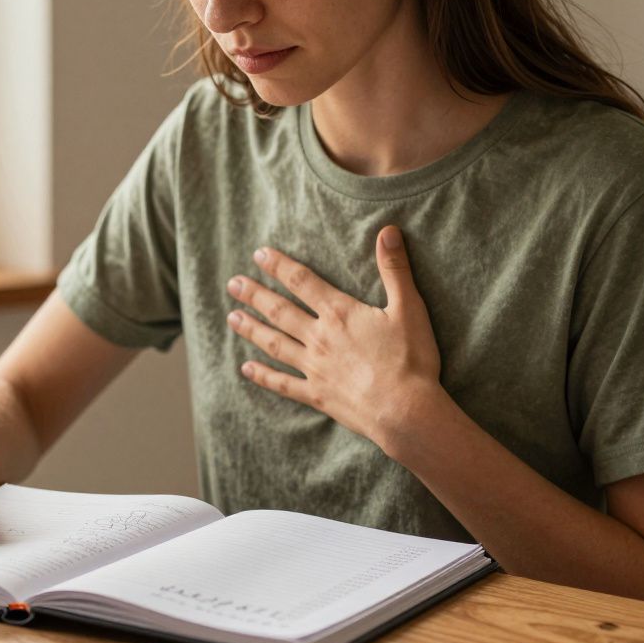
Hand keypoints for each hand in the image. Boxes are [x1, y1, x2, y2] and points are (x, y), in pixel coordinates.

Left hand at [225, 225, 442, 447]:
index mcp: (339, 313)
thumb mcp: (409, 307)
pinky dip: (263, 376)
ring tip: (232, 318)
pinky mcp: (316, 395)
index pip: (302, 282)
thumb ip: (395, 269)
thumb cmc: (411, 359)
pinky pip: (282, 384)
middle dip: (255, 295)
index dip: (279, 266)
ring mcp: (314, 368)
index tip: (258, 254)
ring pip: (274, 344)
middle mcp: (319, 338)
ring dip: (252, 329)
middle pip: (280, 311)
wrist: (404, 410)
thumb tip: (388, 231)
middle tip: (233, 283)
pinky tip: (246, 369)